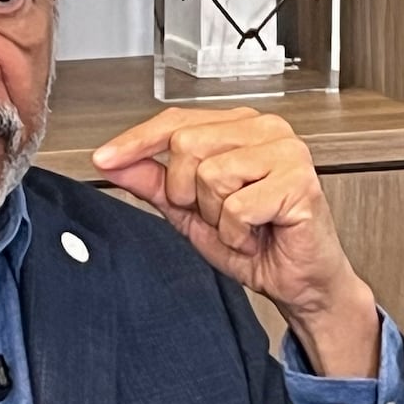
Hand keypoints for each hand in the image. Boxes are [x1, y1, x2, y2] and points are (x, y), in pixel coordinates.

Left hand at [92, 107, 380, 377]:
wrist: (300, 282)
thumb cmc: (257, 243)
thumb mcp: (190, 212)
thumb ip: (154, 183)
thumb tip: (116, 162)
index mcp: (240, 127)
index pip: (176, 121)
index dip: (136, 141)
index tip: (104, 158)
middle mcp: (266, 130)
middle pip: (186, 145)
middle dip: (188, 193)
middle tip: (216, 216)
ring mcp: (286, 151)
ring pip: (210, 174)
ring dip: (216, 216)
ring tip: (242, 225)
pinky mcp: (298, 181)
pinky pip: (237, 206)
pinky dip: (237, 233)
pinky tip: (257, 234)